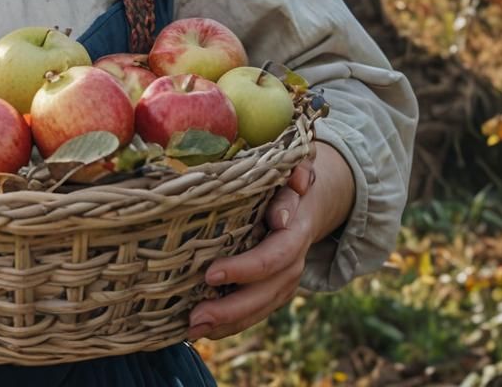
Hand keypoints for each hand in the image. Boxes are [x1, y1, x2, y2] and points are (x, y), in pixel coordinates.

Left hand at [187, 143, 353, 340]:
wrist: (309, 201)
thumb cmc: (286, 180)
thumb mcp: (292, 170)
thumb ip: (297, 171)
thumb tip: (300, 179)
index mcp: (295, 231)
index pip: (274, 255)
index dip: (247, 268)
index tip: (211, 274)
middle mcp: (293, 260)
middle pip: (265, 291)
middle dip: (232, 307)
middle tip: (196, 315)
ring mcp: (286, 279)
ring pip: (261, 307)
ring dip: (228, 322)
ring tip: (193, 329)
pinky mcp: (275, 290)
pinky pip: (256, 312)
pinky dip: (232, 324)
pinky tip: (203, 332)